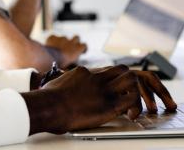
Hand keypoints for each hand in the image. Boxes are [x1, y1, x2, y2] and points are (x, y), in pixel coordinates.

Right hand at [22, 65, 176, 134]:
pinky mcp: (110, 105)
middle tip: (127, 93)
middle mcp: (98, 77)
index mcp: (85, 71)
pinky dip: (135, 107)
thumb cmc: (48, 99)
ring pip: (131, 80)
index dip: (113, 79)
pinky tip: (131, 114)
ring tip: (132, 104)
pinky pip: (132, 99)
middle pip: (123, 70)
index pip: (107, 69)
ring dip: (134, 91)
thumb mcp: (57, 82)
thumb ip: (66, 80)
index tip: (113, 88)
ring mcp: (105, 90)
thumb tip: (59, 83)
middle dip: (127, 81)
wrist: (49, 107)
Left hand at [45, 35, 86, 68]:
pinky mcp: (53, 37)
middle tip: (70, 48)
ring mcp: (61, 38)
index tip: (80, 52)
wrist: (49, 58)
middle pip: (76, 37)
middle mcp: (71, 42)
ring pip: (64, 38)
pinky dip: (52, 41)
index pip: (84, 45)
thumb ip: (71, 66)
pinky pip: (53, 38)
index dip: (83, 48)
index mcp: (77, 49)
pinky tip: (49, 47)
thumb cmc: (61, 65)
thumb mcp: (69, 68)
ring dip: (62, 42)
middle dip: (74, 41)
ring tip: (57, 49)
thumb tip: (69, 70)